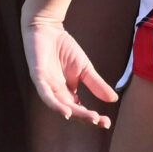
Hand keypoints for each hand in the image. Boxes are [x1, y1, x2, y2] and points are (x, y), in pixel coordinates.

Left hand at [25, 13, 116, 128]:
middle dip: (86, 117)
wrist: (47, 28)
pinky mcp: (38, 78)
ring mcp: (47, 87)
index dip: (92, 117)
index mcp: (68, 92)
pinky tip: (66, 112)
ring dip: (74, 113)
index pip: (81, 109)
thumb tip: (113, 99)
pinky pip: (46, 95)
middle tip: (101, 122)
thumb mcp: (85, 68)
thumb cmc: (63, 48)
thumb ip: (96, 84)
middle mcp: (57, 94)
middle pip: (72, 110)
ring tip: (90, 118)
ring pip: (60, 106)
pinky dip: (55, 105)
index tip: (107, 123)